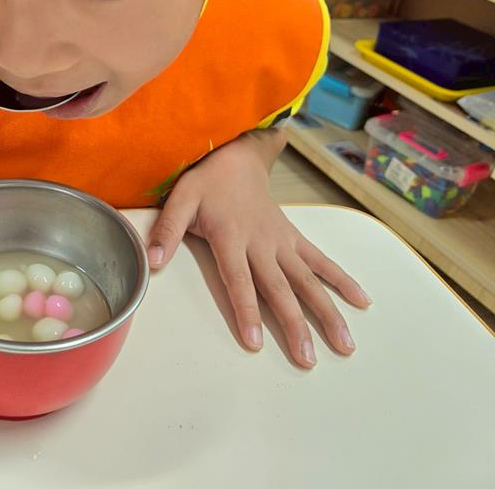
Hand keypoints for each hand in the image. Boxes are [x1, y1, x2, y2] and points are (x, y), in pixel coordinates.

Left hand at [146, 132, 370, 367]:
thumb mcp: (180, 198)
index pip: (240, 280)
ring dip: (327, 311)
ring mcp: (282, 241)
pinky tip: (361, 300)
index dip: (247, 310)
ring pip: (307, 280)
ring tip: (345, 344)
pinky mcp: (294, 237)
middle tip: (307, 359)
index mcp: (231, 236)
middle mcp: (261, 242)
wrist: (238, 155)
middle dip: (294, 325)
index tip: (255, 342)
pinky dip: (341, 280)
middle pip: (280, 289)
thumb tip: (152, 262)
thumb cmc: (206, 181)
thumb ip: (167, 231)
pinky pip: (321, 260)